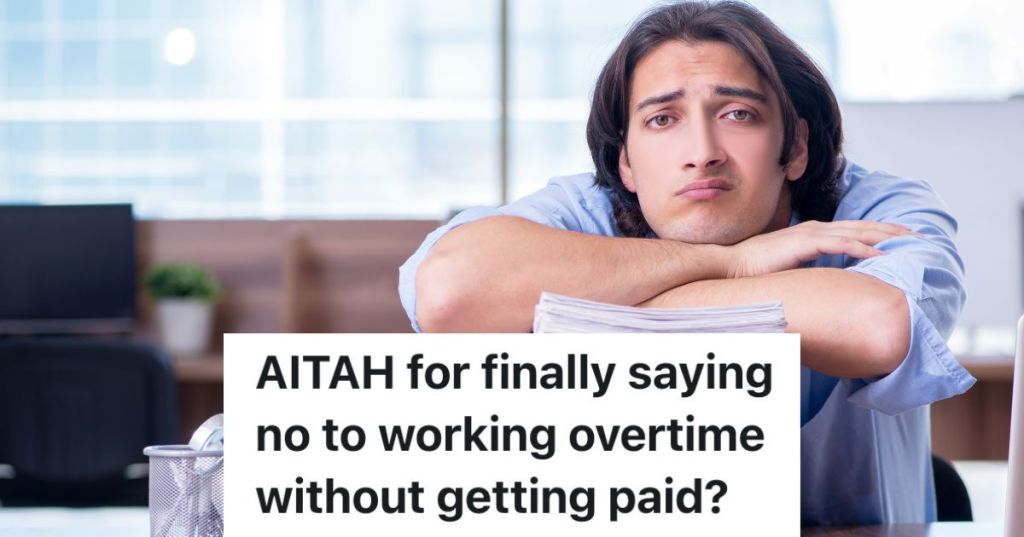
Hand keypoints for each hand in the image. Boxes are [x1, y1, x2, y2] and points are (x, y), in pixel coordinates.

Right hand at [724, 220, 914, 278]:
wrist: (731, 267)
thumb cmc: (755, 272)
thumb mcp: (790, 269)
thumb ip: (810, 270)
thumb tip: (826, 284)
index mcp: (812, 233)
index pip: (852, 229)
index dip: (878, 232)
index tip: (901, 238)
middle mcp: (815, 229)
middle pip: (862, 226)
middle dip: (891, 230)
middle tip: (918, 236)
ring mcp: (810, 234)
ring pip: (856, 231)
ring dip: (884, 235)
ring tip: (908, 241)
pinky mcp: (804, 243)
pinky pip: (840, 244)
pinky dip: (862, 247)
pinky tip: (880, 253)